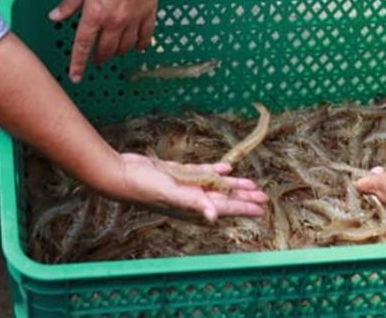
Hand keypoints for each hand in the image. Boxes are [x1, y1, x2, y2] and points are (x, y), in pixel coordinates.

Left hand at [50, 0, 163, 82]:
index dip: (78, 64)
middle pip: (106, 50)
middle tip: (95, 61)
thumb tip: (55, 16)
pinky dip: (141, 44)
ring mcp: (134, 18)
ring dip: (118, 52)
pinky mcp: (149, 12)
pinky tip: (138, 46)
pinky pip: (146, 36)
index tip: (75, 76)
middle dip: (98, 58)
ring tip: (114, 52)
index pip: (83, 46)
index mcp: (94, 13)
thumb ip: (70, 2)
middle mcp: (115, 21)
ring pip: (126, 47)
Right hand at [110, 153, 267, 221]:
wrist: (122, 176)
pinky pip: (201, 174)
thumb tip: (214, 217)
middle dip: (244, 197)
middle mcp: (192, 198)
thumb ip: (194, 203)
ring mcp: (185, 187)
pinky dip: (214, 171)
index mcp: (193, 206)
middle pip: (224, 198)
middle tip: (264, 196)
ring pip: (216, 186)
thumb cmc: (145, 188)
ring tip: (251, 183)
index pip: (225, 208)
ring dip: (233, 185)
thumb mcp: (172, 194)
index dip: (244, 208)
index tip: (262, 209)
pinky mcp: (177, 174)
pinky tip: (226, 168)